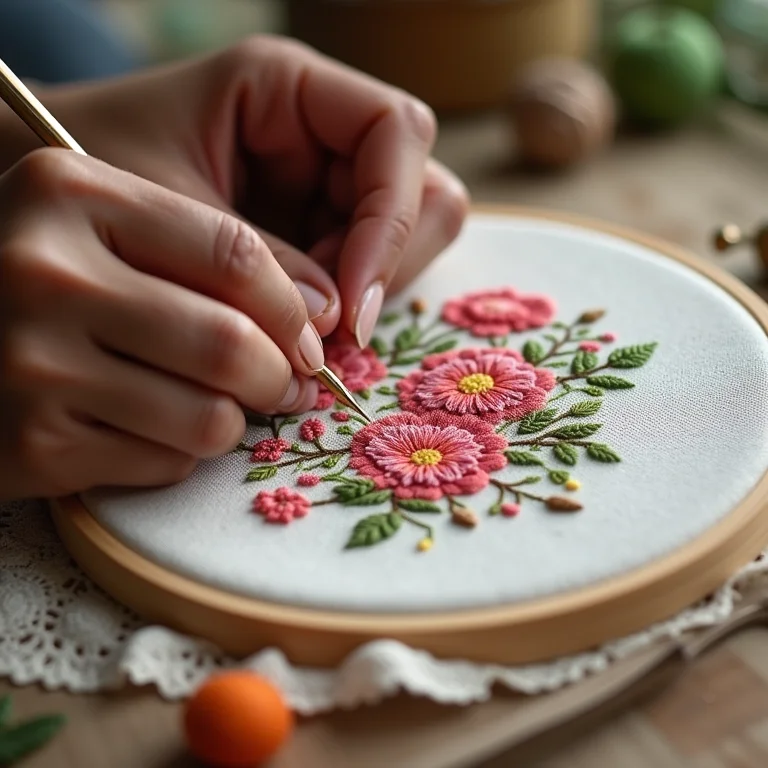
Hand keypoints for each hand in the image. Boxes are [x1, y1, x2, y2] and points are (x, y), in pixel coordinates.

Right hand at [0, 149, 322, 498]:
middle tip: (282, 383)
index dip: (291, 305)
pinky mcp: (30, 444)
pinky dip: (178, 454)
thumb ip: (204, 256)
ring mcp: (29, 361)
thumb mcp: (104, 232)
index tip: (307, 336)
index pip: (234, 252)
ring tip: (213, 407)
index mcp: (69, 191)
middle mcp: (40, 269)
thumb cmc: (41, 282)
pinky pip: (164, 462)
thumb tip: (319, 316)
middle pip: (229, 340)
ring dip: (229, 421)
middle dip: (277, 376)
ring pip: (207, 415)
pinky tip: (146, 430)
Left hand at [37, 35, 469, 345]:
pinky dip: (342, 313)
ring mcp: (324, 189)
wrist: (47, 193)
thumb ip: (258, 262)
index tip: (353, 307)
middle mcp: (322, 136)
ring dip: (366, 295)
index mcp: (290, 90)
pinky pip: (365, 276)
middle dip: (384, 265)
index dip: (389, 220)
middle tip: (328, 327)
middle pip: (422, 192)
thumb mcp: (171, 208)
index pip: (395, 134)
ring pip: (405, 242)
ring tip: (299, 329)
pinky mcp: (316, 235)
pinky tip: (291, 328)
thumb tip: (338, 323)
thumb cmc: (92, 169)